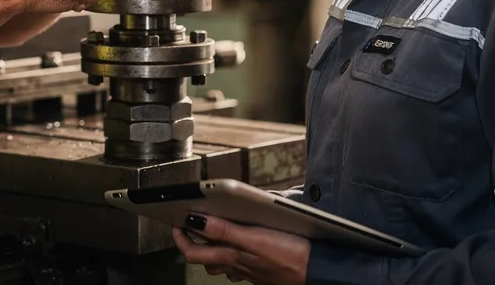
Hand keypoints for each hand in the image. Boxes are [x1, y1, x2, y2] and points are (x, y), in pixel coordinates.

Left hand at [172, 215, 309, 284]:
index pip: (193, 252)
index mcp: (231, 257)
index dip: (180, 238)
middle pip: (206, 258)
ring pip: (224, 262)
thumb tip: (195, 221)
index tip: (175, 222)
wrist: (319, 273)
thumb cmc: (290, 256)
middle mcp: (237, 266)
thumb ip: (224, 231)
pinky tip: (246, 243)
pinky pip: (242, 263)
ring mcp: (251, 270)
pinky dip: (238, 251)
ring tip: (216, 231)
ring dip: (217, 247)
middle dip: (196, 242)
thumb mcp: (254, 239)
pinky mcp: (264, 270)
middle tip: (193, 224)